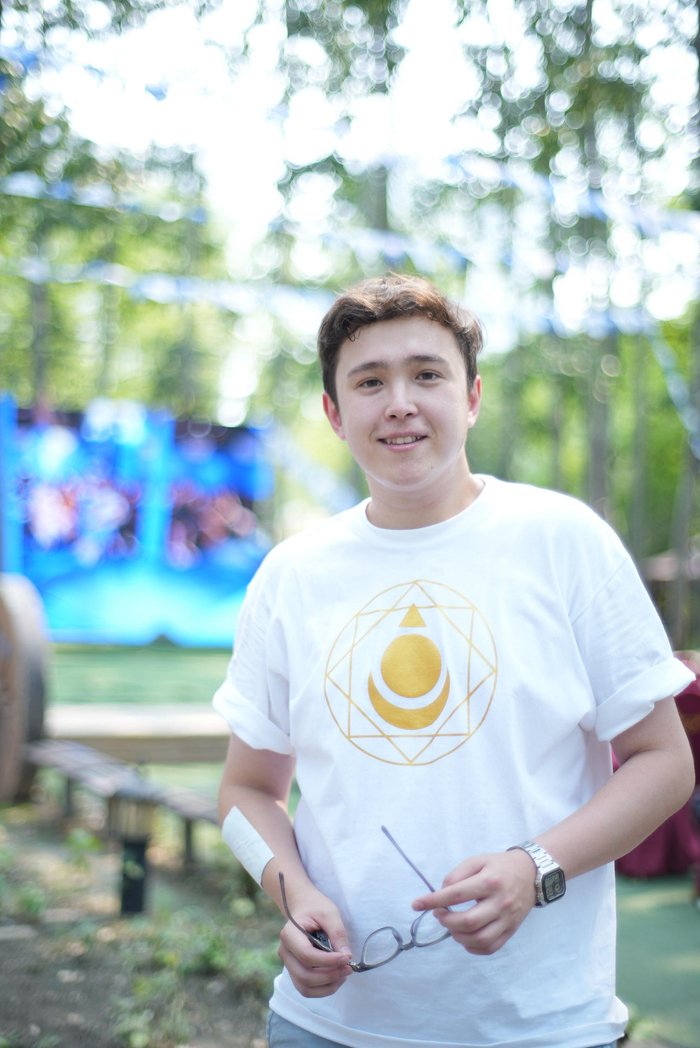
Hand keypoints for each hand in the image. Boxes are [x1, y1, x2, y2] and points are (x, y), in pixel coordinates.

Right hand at [278, 886, 353, 997]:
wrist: (304, 906)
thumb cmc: (316, 907)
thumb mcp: (330, 913)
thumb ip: (337, 934)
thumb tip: (347, 956)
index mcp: (290, 934)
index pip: (307, 955)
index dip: (328, 961)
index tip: (347, 958)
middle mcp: (285, 952)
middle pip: (304, 975)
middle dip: (329, 976)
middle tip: (349, 968)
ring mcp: (289, 963)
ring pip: (304, 987)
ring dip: (327, 986)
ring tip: (344, 975)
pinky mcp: (295, 971)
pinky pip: (306, 988)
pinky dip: (322, 989)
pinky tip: (336, 979)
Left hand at [411, 849, 535, 955]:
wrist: (531, 874)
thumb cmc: (499, 866)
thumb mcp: (477, 861)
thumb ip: (457, 875)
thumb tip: (441, 893)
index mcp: (490, 881)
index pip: (456, 894)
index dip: (433, 901)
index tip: (417, 904)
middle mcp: (500, 903)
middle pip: (468, 922)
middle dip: (446, 921)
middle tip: (439, 914)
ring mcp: (507, 920)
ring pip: (479, 939)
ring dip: (457, 936)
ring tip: (451, 926)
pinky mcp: (511, 931)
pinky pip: (490, 947)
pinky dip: (473, 948)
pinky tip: (464, 938)